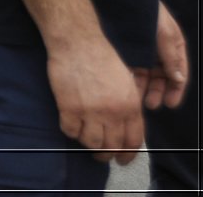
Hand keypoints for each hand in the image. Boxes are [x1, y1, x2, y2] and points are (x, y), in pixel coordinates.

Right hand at [47, 36, 145, 164]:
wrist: (78, 42)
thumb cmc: (101, 57)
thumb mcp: (126, 82)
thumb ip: (127, 106)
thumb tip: (122, 128)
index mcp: (130, 106)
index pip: (133, 141)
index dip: (127, 155)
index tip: (122, 159)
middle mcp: (113, 112)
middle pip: (111, 146)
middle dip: (107, 154)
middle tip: (101, 154)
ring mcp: (90, 112)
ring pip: (91, 143)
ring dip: (88, 145)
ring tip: (85, 139)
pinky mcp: (69, 108)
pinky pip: (70, 131)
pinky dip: (70, 131)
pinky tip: (71, 124)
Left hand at [133, 2, 187, 111]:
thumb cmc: (150, 14)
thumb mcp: (165, 35)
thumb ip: (171, 57)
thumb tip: (178, 79)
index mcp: (174, 48)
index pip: (178, 73)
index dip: (176, 89)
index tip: (170, 103)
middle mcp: (160, 52)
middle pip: (161, 77)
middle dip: (158, 91)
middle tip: (151, 104)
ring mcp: (144, 52)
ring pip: (146, 75)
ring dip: (143, 88)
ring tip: (138, 99)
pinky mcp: (128, 50)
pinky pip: (131, 68)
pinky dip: (130, 78)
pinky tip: (126, 87)